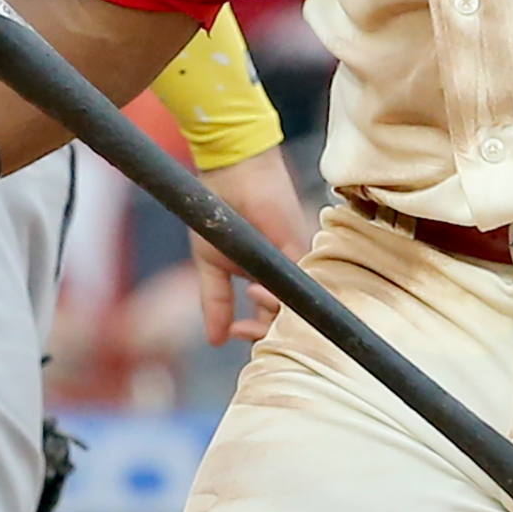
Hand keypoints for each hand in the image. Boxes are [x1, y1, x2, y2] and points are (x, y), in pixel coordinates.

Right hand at [192, 146, 311, 345]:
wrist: (230, 171)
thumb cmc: (219, 211)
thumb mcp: (211, 263)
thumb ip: (214, 300)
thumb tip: (214, 340)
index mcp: (265, 279)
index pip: (270, 318)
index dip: (257, 333)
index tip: (233, 333)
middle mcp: (285, 273)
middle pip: (287, 317)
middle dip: (265, 331)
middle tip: (239, 329)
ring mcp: (295, 260)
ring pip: (296, 305)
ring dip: (272, 311)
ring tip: (249, 293)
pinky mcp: (301, 244)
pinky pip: (300, 281)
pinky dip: (281, 292)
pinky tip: (258, 290)